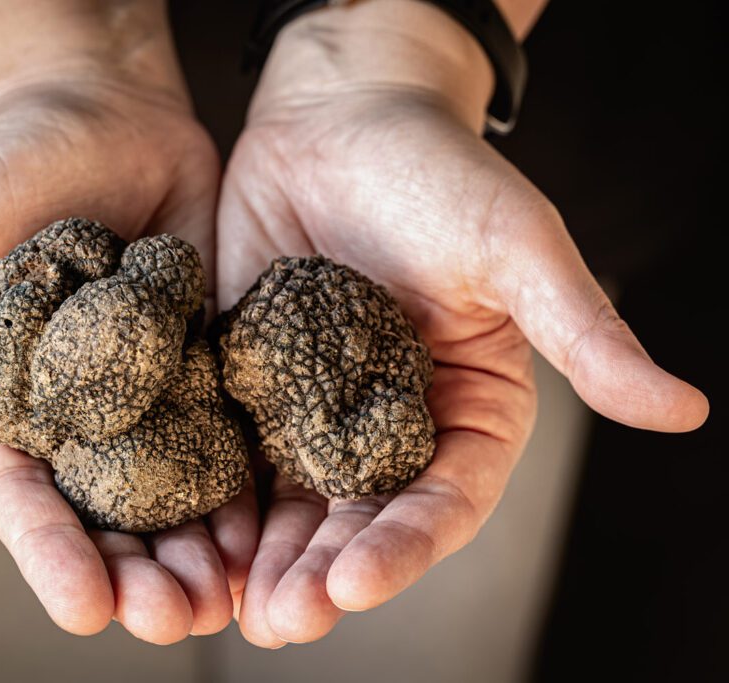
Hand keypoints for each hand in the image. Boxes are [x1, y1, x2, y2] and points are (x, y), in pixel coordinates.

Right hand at [0, 0, 256, 643]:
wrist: (105, 120)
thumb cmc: (8, 163)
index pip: (11, 490)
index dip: (44, 549)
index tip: (84, 606)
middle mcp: (65, 417)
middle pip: (96, 512)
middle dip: (132, 571)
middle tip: (171, 618)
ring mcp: (138, 400)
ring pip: (164, 494)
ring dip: (193, 551)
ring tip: (223, 600)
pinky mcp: (198, 373)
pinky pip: (219, 441)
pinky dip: (239, 490)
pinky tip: (263, 533)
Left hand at [217, 0, 708, 646]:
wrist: (339, 119)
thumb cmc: (439, 173)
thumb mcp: (517, 249)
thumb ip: (583, 334)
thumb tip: (684, 410)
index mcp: (465, 408)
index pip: (444, 496)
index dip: (406, 545)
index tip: (358, 581)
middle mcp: (389, 423)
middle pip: (360, 515)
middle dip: (322, 571)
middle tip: (283, 620)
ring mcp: (313, 407)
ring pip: (291, 499)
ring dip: (265, 556)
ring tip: (232, 606)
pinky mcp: (251, 380)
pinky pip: (231, 447)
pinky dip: (214, 495)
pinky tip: (189, 536)